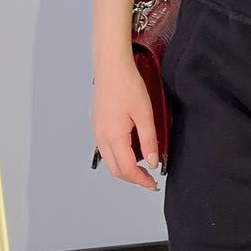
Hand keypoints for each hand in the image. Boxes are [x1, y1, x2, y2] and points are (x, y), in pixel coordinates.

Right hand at [91, 59, 159, 189]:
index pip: (127, 169)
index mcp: (113, 137)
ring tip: (142, 166)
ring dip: (125, 168)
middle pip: (115, 169)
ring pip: (109, 160)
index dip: (141, 180)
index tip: (153, 184)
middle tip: (149, 179)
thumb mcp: (145, 114)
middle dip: (133, 178)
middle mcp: (101, 137)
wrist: (111, 66)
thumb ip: (149, 140)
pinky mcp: (97, 124)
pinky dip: (118, 156)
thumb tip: (152, 161)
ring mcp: (97, 131)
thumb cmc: (127, 85)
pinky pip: (106, 149)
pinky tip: (131, 150)